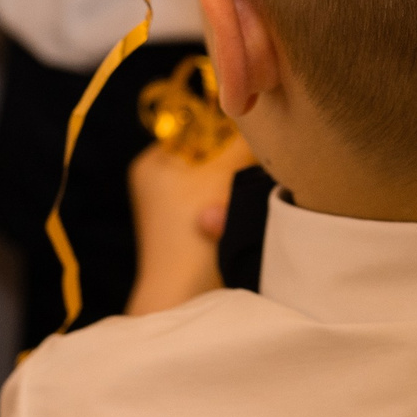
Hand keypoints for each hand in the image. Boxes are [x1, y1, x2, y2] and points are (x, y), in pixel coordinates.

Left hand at [125, 135, 252, 315]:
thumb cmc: (193, 230)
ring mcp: (172, 209)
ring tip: (250, 191)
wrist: (184, 295)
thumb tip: (262, 122)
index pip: (198, 127)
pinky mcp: (189, 231)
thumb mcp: (221, 175)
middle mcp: (157, 181)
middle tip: (258, 163)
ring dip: (237, 185)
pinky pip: (218, 204)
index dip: (227, 130)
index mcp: (153, 161)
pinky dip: (233, 205)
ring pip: (218, 181)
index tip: (257, 135)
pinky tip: (244, 212)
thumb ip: (241, 144)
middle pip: (209, 156)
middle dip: (235, 161)